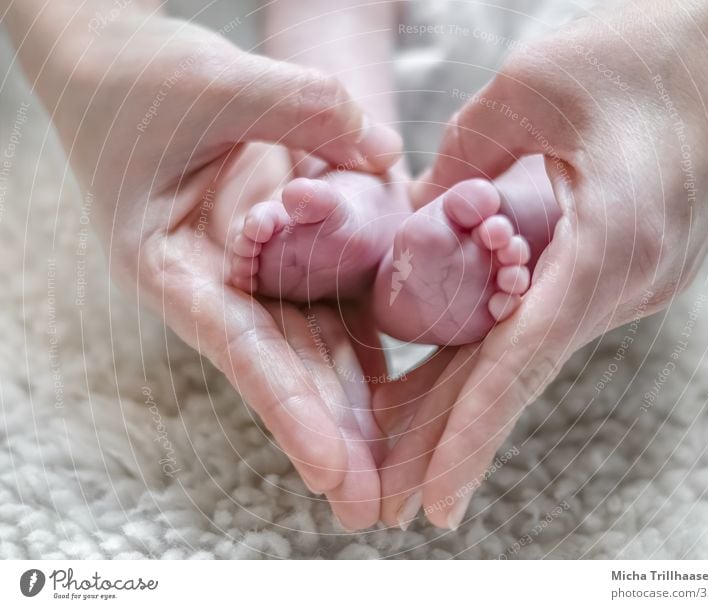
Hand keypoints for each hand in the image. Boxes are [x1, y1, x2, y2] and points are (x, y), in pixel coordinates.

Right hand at [7, 3, 400, 516]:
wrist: (121, 63)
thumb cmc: (141, 75)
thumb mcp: (213, 81)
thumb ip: (299, 109)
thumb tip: (384, 149)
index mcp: (171, 265)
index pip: (239, 347)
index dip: (288, 409)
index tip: (332, 469)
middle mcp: (215, 284)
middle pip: (283, 368)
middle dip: (331, 437)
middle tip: (375, 507)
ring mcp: (253, 275)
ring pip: (315, 349)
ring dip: (356, 412)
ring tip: (394, 476)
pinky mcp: (288, 256)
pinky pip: (336, 305)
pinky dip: (367, 351)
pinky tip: (403, 397)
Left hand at [382, 0, 707, 527]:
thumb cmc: (648, 48)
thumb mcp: (532, 88)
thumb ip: (463, 158)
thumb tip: (422, 215)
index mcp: (612, 244)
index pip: (525, 361)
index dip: (472, 435)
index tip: (437, 500)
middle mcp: (628, 280)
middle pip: (521, 375)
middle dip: (454, 439)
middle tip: (394, 499)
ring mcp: (637, 278)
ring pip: (532, 350)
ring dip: (468, 394)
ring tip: (401, 440)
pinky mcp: (634, 263)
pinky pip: (552, 318)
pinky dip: (498, 346)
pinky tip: (454, 365)